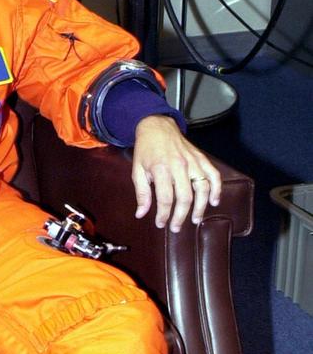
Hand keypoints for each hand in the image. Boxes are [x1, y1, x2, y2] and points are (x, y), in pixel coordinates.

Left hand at [132, 115, 221, 231]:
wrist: (157, 126)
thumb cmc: (146, 150)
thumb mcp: (137, 171)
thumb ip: (142, 193)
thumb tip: (141, 214)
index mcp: (161, 168)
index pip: (165, 198)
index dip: (164, 215)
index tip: (161, 224)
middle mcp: (179, 165)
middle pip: (185, 197)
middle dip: (181, 216)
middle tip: (176, 227)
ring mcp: (192, 161)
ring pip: (202, 188)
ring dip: (201, 207)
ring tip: (195, 219)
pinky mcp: (201, 158)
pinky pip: (213, 175)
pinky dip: (217, 189)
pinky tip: (214, 201)